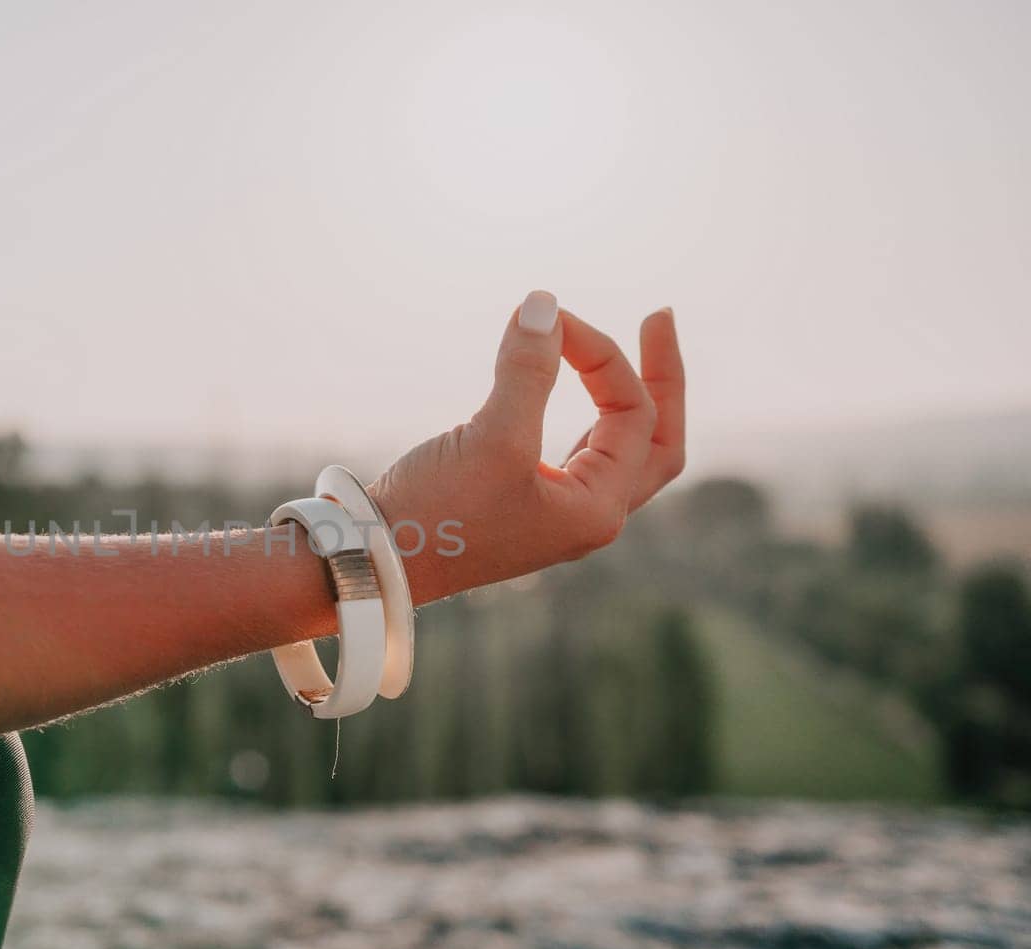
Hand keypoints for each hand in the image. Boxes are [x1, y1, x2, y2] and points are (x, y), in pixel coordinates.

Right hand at [369, 291, 685, 604]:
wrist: (373, 559)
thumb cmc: (436, 512)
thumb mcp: (491, 436)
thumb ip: (527, 369)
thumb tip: (544, 303)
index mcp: (597, 509)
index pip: (633, 413)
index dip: (601, 354)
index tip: (549, 320)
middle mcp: (589, 516)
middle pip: (656, 439)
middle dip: (662, 378)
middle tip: (658, 318)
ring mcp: (558, 513)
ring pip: (617, 446)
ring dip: (623, 394)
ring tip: (615, 349)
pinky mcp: (523, 503)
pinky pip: (577, 450)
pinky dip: (581, 411)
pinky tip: (569, 386)